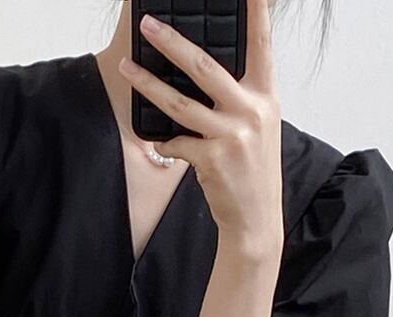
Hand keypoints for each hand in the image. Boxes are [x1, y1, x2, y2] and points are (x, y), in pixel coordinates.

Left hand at [121, 0, 282, 254]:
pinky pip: (176, 141)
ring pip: (180, 101)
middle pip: (205, 66)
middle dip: (171, 42)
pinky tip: (159, 140)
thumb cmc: (253, 171)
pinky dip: (164, 140)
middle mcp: (252, 110)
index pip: (261, 43)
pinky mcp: (212, 159)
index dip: (255, 11)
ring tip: (126, 68)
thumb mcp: (259, 126)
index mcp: (267, 96)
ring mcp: (232, 135)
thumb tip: (205, 70)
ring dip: (147, 83)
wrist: (256, 219)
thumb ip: (242, 97)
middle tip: (148, 26)